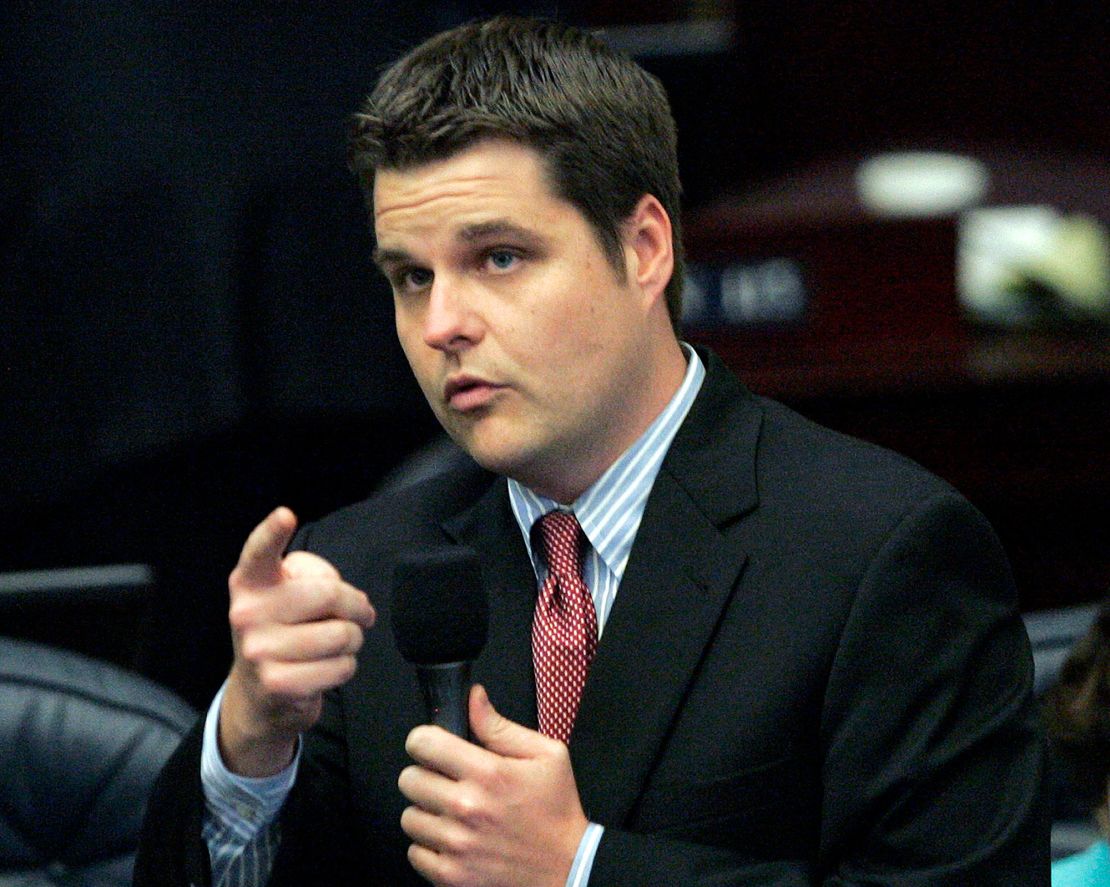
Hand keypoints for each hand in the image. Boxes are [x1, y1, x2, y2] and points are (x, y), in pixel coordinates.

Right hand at [218, 507, 376, 775]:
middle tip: (358, 615)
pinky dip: (347, 667)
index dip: (272, 532)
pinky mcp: (278, 683)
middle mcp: (246, 613)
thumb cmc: (283, 633)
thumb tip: (353, 602)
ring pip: (342, 634)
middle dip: (356, 606)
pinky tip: (327, 668)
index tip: (285, 515)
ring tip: (337, 644)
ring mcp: (259, 651)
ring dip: (353, 640)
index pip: (259, 552)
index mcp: (250, 583)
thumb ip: (315, 581)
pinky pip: (342, 667)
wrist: (259, 695)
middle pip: (328, 594)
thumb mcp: (287, 598)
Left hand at [398, 685, 587, 886]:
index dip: (424, 740)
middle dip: (425, 775)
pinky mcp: (451, 877)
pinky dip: (430, 846)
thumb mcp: (546, 755)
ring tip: (452, 813)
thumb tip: (473, 698)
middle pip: (409, 780)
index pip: (424, 744)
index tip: (433, 746)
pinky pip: (415, 852)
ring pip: (409, 817)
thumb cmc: (556, 810)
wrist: (568, 869)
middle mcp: (467, 808)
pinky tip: (454, 839)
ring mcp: (457, 845)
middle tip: (446, 781)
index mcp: (489, 773)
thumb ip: (500, 726)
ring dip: (427, 812)